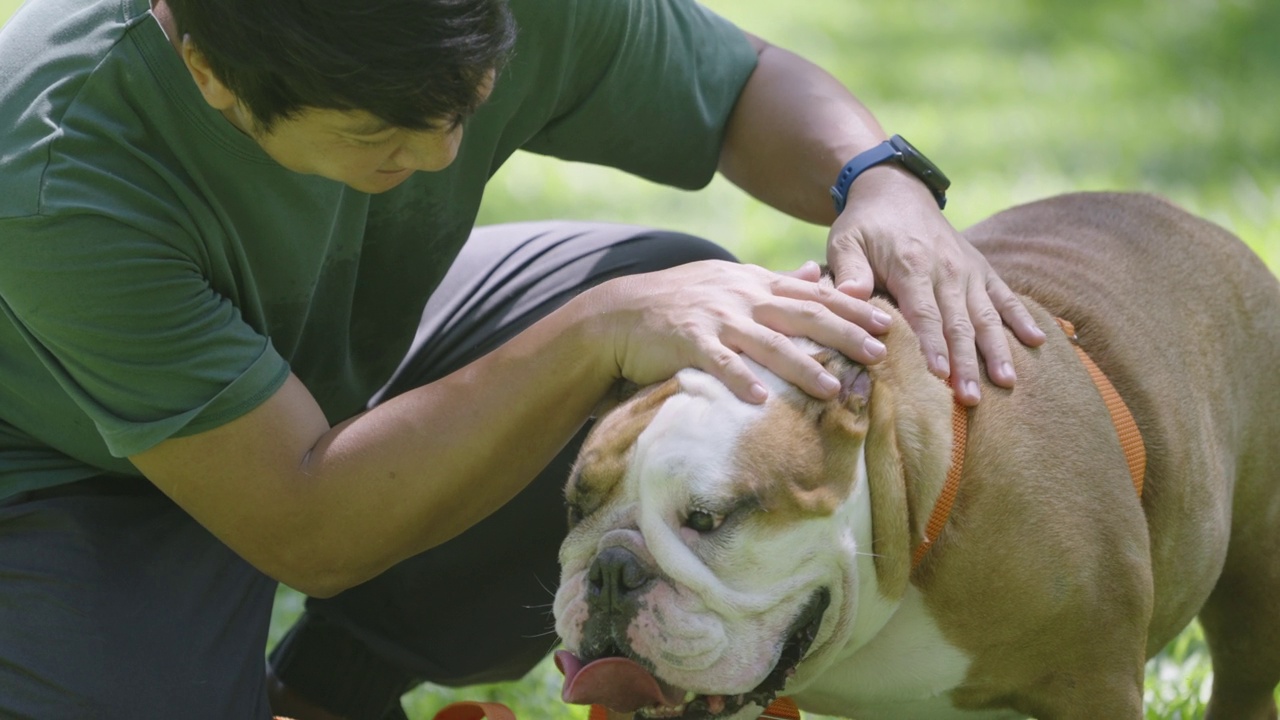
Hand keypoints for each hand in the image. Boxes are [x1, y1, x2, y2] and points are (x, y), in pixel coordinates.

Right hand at [590, 260, 891, 403]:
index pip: (812, 293)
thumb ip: (776, 281)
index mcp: (754, 282)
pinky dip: (739, 380)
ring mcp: (715, 318)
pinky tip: (759, 400)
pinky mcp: (687, 341)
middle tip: (878, 353)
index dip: (850, 308)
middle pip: (801, 314)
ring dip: (801, 366)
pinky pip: (718, 362)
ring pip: (767, 342)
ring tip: (832, 388)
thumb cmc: (681, 301)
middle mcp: (741, 296)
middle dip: (843, 334)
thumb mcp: (731, 282)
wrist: (621, 312)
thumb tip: (818, 272)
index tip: (885, 322)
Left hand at [827, 166, 1045, 404]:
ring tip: (1007, 382)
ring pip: (986, 316)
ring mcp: (969, 270)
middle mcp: (947, 269)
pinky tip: (1038, 342)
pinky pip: (1005, 296)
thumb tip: (849, 297)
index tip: (939, 376)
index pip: (924, 314)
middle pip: (959, 323)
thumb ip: (848, 270)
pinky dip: (1022, 318)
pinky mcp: (982, 269)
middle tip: (971, 399)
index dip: (933, 345)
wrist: (896, 190)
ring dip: (997, 350)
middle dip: (966, 362)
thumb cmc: (865, 225)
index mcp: (912, 265)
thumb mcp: (845, 240)